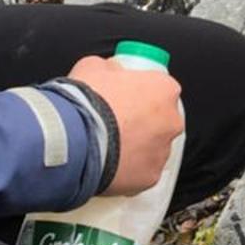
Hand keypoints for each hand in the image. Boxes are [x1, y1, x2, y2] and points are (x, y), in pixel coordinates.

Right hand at [68, 53, 183, 194]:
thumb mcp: (92, 67)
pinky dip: (129, 171)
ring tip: (108, 148)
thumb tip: (112, 70)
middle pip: (161, 120)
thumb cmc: (85, 101)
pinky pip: (142, 173)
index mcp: (163, 90)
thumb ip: (110, 68)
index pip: (160, 89)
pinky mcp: (150, 178)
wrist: (73, 139)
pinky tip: (109, 166)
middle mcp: (171, 121)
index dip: (140, 93)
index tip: (125, 99)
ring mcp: (162, 152)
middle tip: (115, 125)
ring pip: (153, 149)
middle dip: (142, 123)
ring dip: (136, 148)